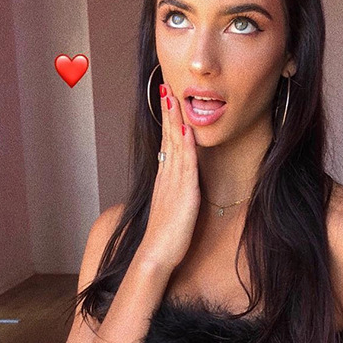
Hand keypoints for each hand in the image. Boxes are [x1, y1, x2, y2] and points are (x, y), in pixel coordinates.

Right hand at [137, 81, 201, 270]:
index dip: (166, 121)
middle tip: (165, 87)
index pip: (166, 143)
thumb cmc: (165, 237)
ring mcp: (173, 184)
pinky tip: (186, 131)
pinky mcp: (183, 195)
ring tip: (173, 98)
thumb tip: (178, 180)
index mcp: (165, 179)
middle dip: (167, 112)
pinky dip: (186, 147)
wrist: (156, 255)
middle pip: (167, 138)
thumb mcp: (170, 207)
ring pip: (175, 147)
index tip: (166, 99)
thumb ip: (174, 191)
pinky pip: (185, 166)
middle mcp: (167, 177)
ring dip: (174, 121)